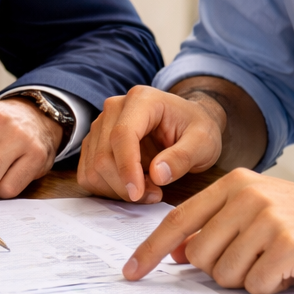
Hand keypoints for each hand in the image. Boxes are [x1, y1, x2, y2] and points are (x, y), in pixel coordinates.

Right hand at [77, 85, 223, 202]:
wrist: (187, 123)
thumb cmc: (196, 129)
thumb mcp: (204, 142)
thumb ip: (183, 157)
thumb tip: (158, 174)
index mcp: (142, 100)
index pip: (122, 135)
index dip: (126, 167)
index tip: (138, 193)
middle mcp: (115, 108)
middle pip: (103, 155)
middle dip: (125, 185)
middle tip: (155, 194)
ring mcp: (101, 125)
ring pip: (93, 168)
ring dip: (117, 189)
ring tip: (148, 189)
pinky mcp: (95, 143)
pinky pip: (89, 174)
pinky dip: (108, 188)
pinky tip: (132, 186)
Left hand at [123, 169, 293, 291]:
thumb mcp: (260, 210)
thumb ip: (217, 224)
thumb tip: (174, 251)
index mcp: (236, 184)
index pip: (179, 220)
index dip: (149, 250)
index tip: (130, 273)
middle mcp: (248, 196)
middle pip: (199, 256)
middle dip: (221, 270)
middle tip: (255, 260)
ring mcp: (268, 219)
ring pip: (225, 274)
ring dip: (249, 279)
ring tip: (276, 262)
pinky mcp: (288, 246)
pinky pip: (256, 285)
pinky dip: (271, 287)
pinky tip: (292, 270)